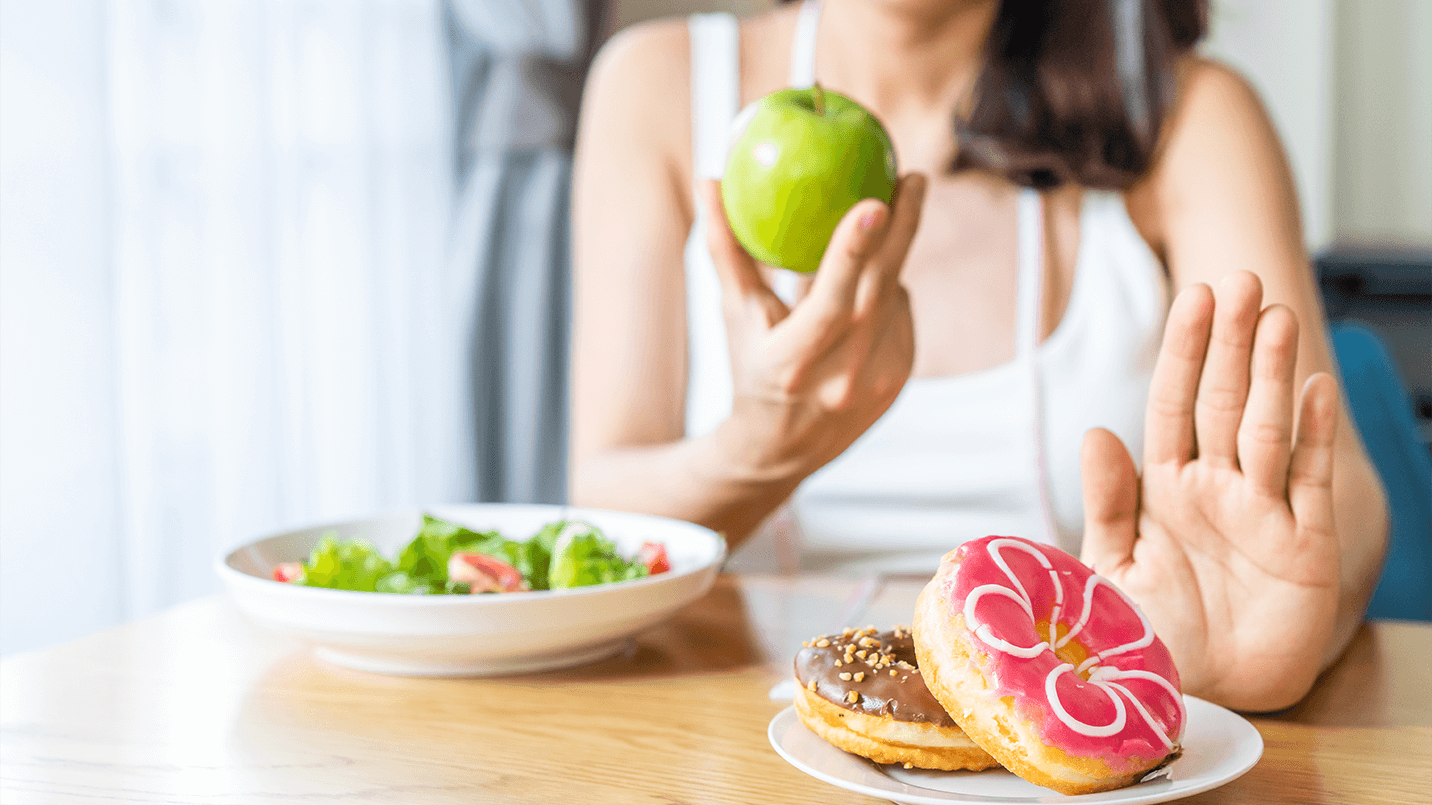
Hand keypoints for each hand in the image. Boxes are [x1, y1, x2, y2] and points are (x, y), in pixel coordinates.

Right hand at [699, 174, 926, 481]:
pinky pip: (901, 314)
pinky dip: (886, 291)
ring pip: (894, 297)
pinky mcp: (899, 381)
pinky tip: (870, 282)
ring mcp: (876, 384)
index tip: (875, 204)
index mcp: (793, 363)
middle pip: (882, 291)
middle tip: (914, 177)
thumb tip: (708, 181)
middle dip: (904, 228)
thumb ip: (724, 249)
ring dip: (889, 259)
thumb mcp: (733, 315)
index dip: (853, 254)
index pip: (831, 304)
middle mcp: (841, 379)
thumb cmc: (749, 369)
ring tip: (879, 223)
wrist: (779, 451)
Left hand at [1080, 271, 1339, 710]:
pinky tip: (1313, 390)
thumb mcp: (1111, 567)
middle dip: (1230, 342)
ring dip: (1271, 373)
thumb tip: (1096, 431)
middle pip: (1224, 402)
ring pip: (1267, 428)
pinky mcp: (1305, 546)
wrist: (1198, 695)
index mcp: (1165, 487)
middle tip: (1240, 280)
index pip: (1173, 405)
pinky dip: (1310, 436)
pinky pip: (1308, 483)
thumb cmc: (1150, 632)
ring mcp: (1262, 512)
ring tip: (1274, 316)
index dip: (1184, 352)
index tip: (1193, 295)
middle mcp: (1215, 488)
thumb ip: (1107, 503)